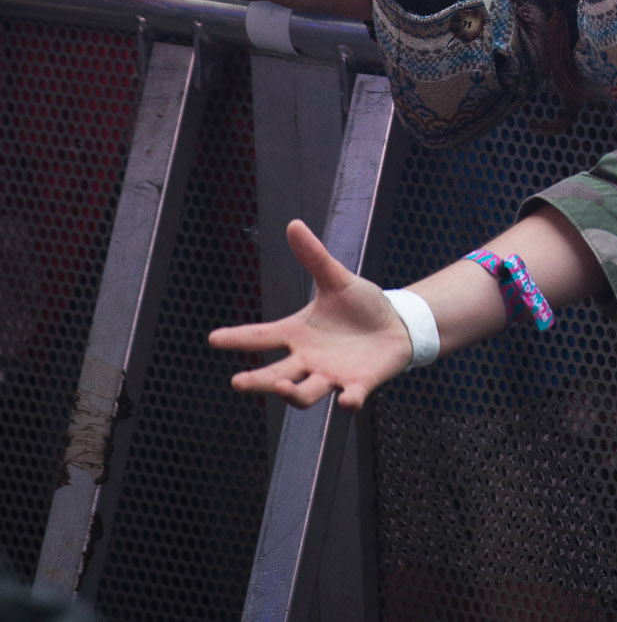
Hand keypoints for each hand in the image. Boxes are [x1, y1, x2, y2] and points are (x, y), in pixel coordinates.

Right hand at [209, 218, 413, 407]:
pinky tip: (346, 400)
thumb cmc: (360, 305)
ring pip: (307, 393)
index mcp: (299, 334)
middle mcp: (309, 360)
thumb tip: (293, 224)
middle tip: (237, 382)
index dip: (238, 338)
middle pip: (276, 376)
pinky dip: (349, 401)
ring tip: (283, 388)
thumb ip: (314, 257)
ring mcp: (332, 375)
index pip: (263, 337)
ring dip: (294, 394)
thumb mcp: (336, 279)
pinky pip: (351, 397)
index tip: (214, 338)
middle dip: (258, 381)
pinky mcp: (359, 384)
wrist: (395, 324)